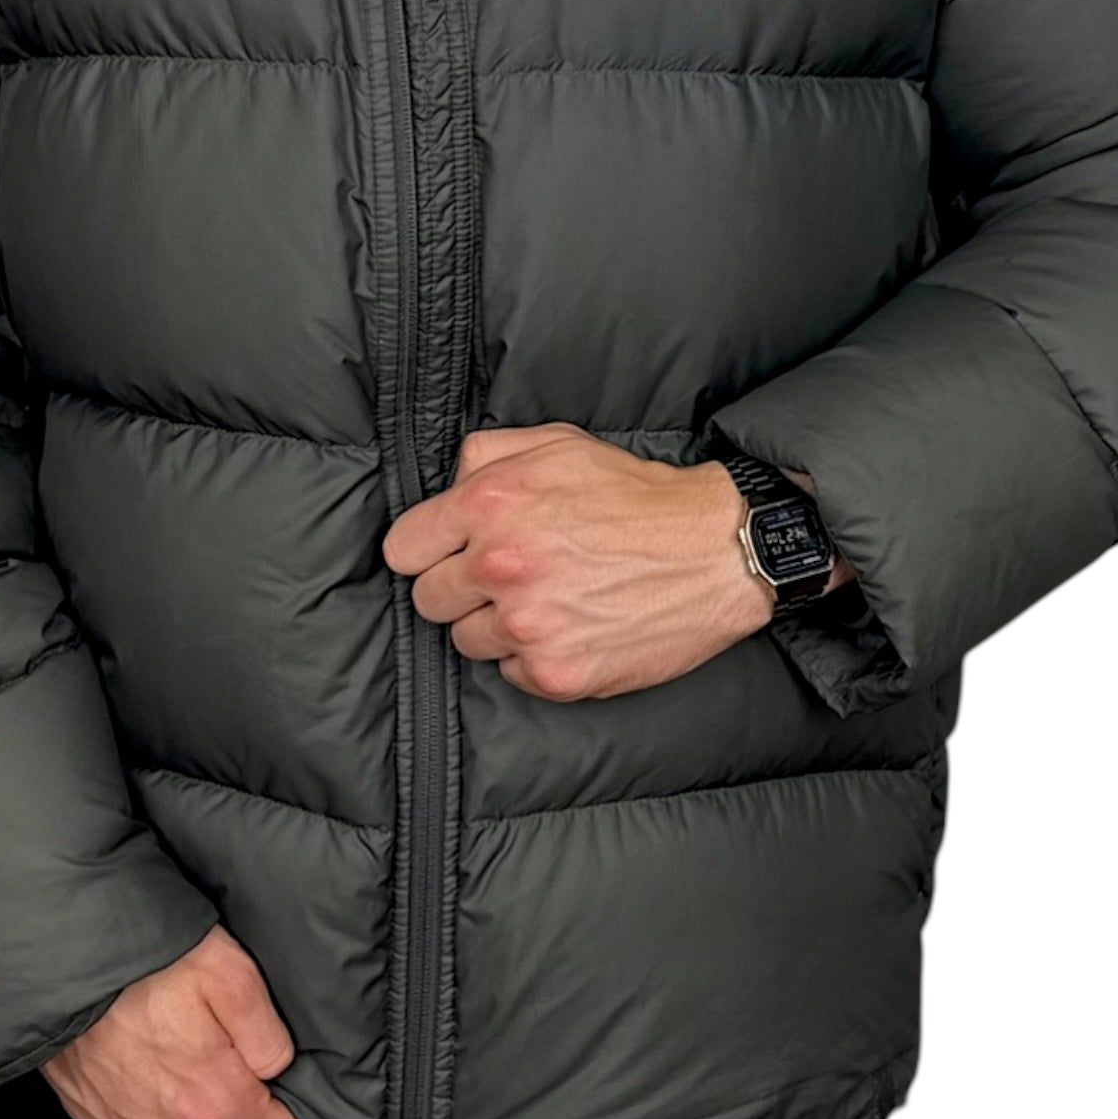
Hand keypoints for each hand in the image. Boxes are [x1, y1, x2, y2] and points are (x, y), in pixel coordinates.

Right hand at [41, 926, 306, 1118]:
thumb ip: (270, 1037)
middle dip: (230, 1087)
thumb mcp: (234, 977)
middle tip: (212, 1029)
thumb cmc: (148, 964)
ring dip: (184, 1087)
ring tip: (170, 1028)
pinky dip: (145, 1086)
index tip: (279, 1076)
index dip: (290, 1110)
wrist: (61, 961)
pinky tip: (137, 1040)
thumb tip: (278, 1069)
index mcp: (213, 1109)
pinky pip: (140, 1114)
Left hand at [383, 424, 837, 700]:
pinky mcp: (556, 674)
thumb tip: (447, 487)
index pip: (402, 548)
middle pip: (427, 600)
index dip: (427, 549)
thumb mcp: (557, 444)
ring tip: (549, 598)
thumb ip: (486, 456)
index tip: (449, 552)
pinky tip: (572, 626)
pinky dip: (534, 655)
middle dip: (461, 587)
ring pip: (466, 641)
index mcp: (490, 504)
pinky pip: (512, 672)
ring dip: (497, 624)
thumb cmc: (635, 495)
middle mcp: (501, 566)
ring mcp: (528, 625)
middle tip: (508, 575)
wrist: (715, 550)